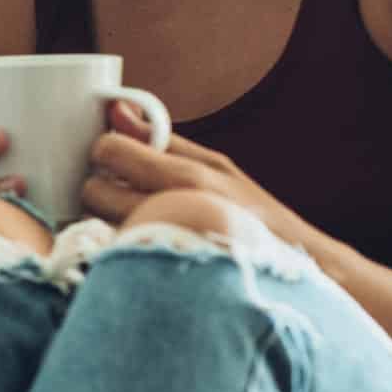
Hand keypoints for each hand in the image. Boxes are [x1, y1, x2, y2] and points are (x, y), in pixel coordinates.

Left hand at [77, 102, 318, 251]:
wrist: (297, 274)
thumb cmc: (254, 216)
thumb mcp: (216, 167)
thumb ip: (161, 139)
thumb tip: (115, 110)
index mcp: (188, 179)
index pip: (110, 151)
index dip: (106, 151)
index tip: (117, 157)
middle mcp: (171, 213)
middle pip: (93, 193)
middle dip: (100, 189)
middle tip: (121, 191)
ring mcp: (162, 250)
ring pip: (100, 225)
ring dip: (110, 220)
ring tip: (141, 220)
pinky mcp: (153, 281)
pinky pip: (113, 256)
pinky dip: (119, 248)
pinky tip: (145, 246)